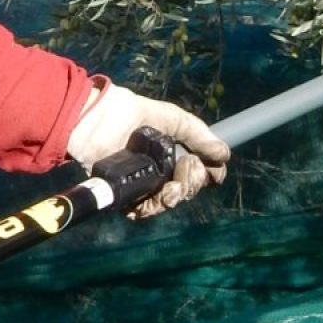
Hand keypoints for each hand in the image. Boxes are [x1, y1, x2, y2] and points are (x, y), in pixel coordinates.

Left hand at [66, 77, 228, 218]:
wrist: (96, 120)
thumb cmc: (132, 113)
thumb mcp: (171, 118)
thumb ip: (198, 134)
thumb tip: (225, 153)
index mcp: (176, 153)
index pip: (200, 172)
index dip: (209, 175)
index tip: (215, 174)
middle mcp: (163, 171)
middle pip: (188, 189)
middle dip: (191, 184)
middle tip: (185, 171)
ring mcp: (145, 184)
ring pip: (169, 202)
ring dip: (173, 198)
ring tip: (168, 189)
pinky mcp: (126, 194)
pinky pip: (144, 210)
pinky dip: (148, 208)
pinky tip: (149, 201)